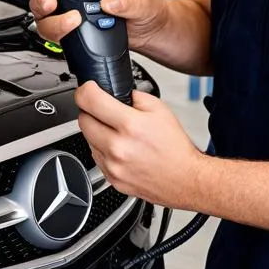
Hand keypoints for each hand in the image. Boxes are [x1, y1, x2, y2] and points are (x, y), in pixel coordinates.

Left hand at [74, 81, 206, 210]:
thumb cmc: (175, 148)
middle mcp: (117, 147)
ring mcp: (112, 166)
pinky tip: (121, 149)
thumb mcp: (160, 109)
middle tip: (104, 111)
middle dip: (91, 111)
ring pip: (87, 140)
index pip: (89, 100)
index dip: (86, 90)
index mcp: (130, 125)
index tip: (88, 89)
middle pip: (83, 120)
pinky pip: (95, 158)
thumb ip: (134, 96)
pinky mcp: (111, 179)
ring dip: (97, 132)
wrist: (186, 179)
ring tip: (119, 134)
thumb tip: (114, 93)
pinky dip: (103, 150)